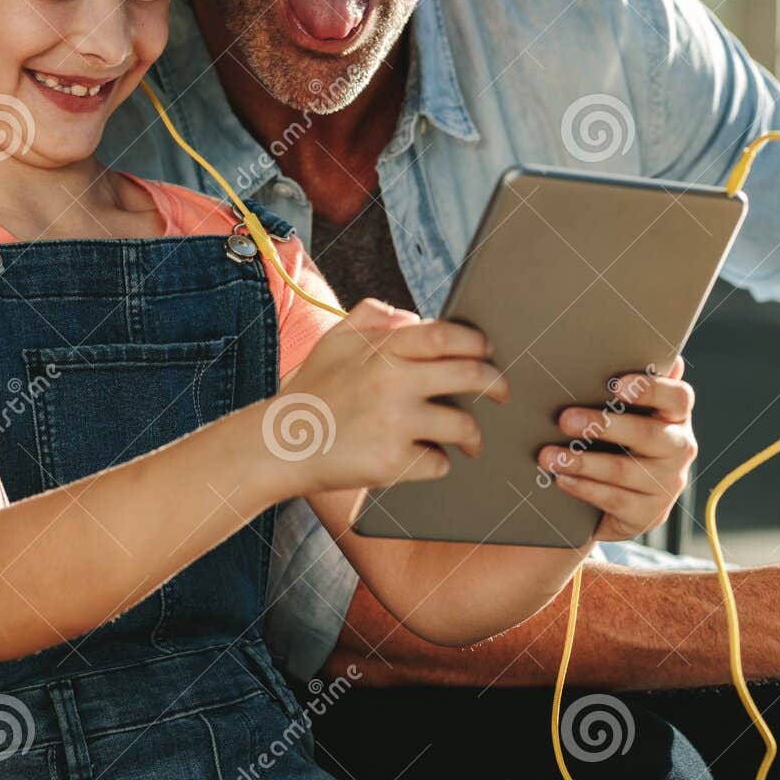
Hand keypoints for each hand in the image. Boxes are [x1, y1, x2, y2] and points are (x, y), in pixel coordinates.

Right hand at [275, 298, 508, 492]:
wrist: (277, 445)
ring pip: (462, 426)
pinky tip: (425, 460)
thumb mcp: (335, 341)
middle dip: (497, 385)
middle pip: (470, 377)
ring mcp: (394, 424)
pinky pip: (438, 463)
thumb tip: (413, 316)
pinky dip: (437, 464)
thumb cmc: (312, 392)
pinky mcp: (391, 462)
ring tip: (471, 442)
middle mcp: (392, 382)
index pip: (447, 336)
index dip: (477, 342)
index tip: (487, 351)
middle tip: (502, 393)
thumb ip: (372, 317)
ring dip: (473, 435)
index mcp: (382, 350)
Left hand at [539, 357, 697, 541]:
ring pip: (625, 471)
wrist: (621, 503)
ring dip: (582, 461)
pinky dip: (585, 488)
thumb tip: (652, 353)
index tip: (616, 385)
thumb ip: (633, 387)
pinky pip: (615, 500)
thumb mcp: (628, 414)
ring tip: (549, 456)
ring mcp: (667, 484)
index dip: (651, 389)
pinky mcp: (649, 514)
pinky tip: (561, 479)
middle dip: (603, 425)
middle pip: (648, 435)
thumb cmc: (621, 442)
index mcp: (676, 417)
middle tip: (564, 418)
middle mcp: (679, 449)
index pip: (679, 398)